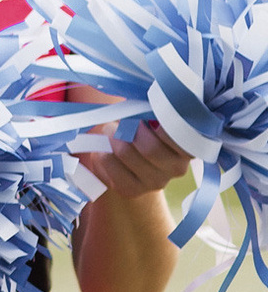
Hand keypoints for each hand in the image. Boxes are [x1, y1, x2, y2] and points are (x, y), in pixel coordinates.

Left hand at [77, 117, 191, 200]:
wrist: (122, 162)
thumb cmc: (139, 129)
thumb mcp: (150, 115)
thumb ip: (153, 109)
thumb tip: (145, 101)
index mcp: (188, 147)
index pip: (184, 137)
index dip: (163, 123)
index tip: (148, 115)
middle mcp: (178, 168)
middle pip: (151, 148)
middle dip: (130, 129)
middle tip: (122, 123)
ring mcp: (156, 182)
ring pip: (127, 154)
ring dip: (113, 138)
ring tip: (110, 132)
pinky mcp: (132, 190)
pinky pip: (111, 166)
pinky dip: (103, 153)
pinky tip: (105, 150)